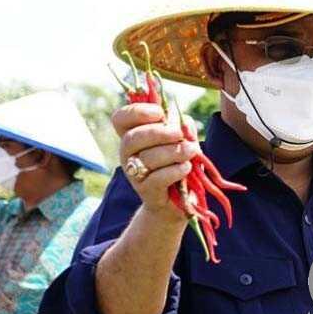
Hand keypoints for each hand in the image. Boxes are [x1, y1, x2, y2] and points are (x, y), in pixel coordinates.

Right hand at [112, 103, 194, 221]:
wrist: (179, 201)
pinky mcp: (147, 191)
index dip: (136, 112)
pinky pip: (157, 178)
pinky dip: (174, 171)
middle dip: (158, 133)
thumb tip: (183, 122)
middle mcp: (128, 154)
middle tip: (178, 133)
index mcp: (133, 136)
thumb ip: (183, 127)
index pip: (121, 119)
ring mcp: (135, 174)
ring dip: (173, 152)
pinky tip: (186, 168)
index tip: (159, 112)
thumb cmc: (179, 164)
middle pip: (132, 138)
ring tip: (191, 151)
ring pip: (147, 158)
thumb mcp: (183, 141)